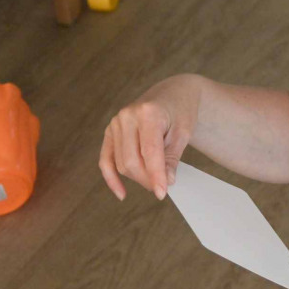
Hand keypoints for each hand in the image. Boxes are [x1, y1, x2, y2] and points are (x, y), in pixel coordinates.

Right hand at [100, 77, 199, 200]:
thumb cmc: (181, 112)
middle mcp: (126, 116)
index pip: (149, 151)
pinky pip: (105, 159)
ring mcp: (115, 123)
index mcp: (148, 112)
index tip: (162, 193)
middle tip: (162, 187)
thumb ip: (172, 157)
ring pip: (121, 163)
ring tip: (154, 181)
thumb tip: (165, 182)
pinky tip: (122, 193)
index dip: (155, 175)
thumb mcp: (183, 133)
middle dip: (146, 179)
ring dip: (137, 178)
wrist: (173, 94)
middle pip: (131, 160)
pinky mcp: (110, 131)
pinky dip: (112, 178)